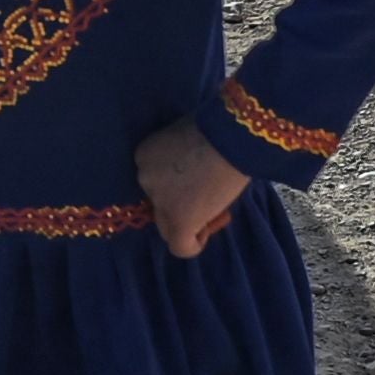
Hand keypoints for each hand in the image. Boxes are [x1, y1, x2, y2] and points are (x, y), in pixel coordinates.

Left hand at [136, 119, 247, 258]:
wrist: (230, 136)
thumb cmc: (217, 128)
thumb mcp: (189, 137)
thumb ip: (183, 156)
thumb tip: (195, 173)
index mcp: (144, 155)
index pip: (155, 180)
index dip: (179, 184)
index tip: (202, 178)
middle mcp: (145, 178)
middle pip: (160, 202)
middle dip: (183, 202)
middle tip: (210, 194)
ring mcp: (160, 201)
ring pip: (167, 226)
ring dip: (189, 222)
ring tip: (215, 212)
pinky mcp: (179, 221)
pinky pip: (180, 247)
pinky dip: (194, 244)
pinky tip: (208, 231)